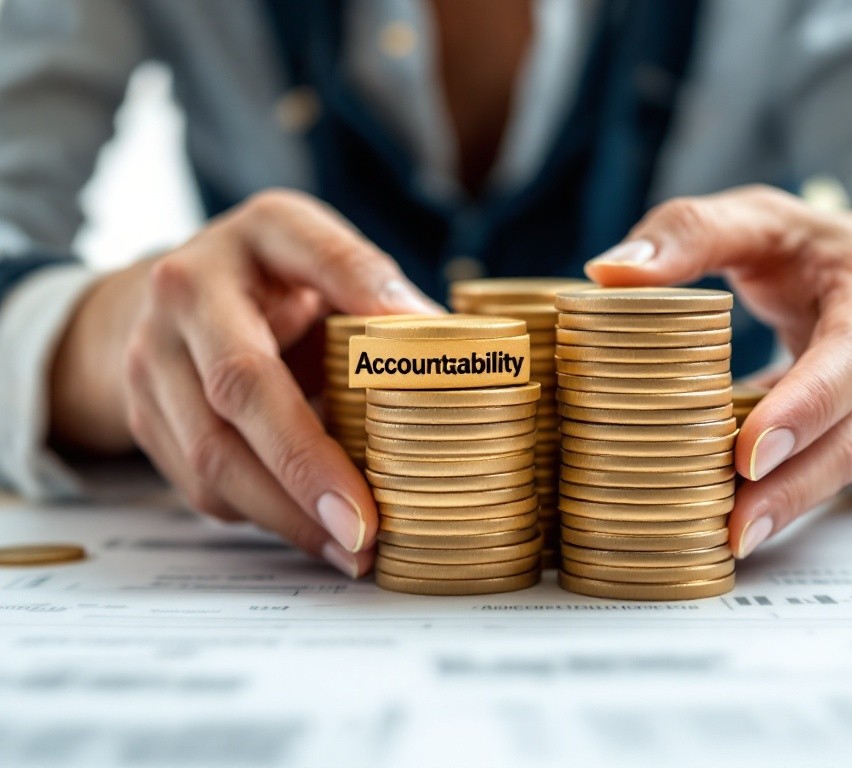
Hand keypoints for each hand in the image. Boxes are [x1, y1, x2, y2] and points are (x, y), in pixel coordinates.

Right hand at [49, 189, 442, 575]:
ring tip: (352, 549)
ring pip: (211, 452)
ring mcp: (152, 356)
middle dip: (306, 465)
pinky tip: (310, 532)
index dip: (373, 308)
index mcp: (261, 234)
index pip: (328, 263)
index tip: (422, 370)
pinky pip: (199, 483)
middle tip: (365, 529)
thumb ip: (378, 294)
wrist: (171, 300)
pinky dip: (260, 515)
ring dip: (286, 513)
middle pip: (242, 385)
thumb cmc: (272, 281)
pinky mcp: (142, 414)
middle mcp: (188, 290)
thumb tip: (450, 345)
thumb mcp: (325, 262)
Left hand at [585, 185, 851, 557]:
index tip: (750, 451)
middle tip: (735, 523)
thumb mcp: (757, 219)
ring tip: (731, 539)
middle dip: (794, 483)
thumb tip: (608, 270)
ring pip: (846, 466)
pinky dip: (789, 499)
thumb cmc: (812, 247)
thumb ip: (690, 234)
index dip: (807, 405)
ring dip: (790, 506)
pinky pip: (830, 472)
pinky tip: (739, 526)